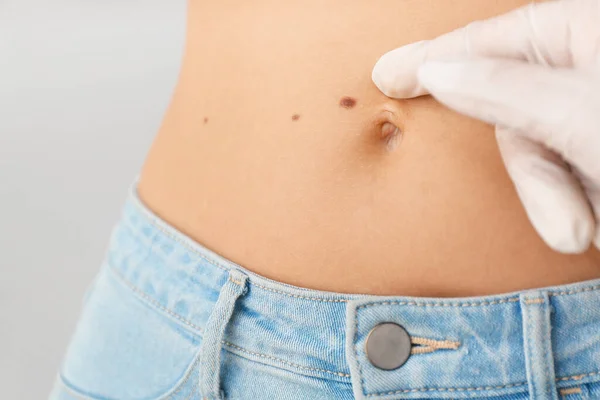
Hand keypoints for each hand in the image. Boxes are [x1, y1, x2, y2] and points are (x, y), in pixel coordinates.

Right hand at [371, 0, 599, 252]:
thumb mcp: (580, 115)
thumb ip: (503, 89)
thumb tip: (438, 71)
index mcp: (584, 27)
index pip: (487, 39)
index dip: (431, 57)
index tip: (386, 72)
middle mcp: (584, 65)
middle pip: (515, 113)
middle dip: (538, 178)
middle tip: (567, 227)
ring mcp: (591, 108)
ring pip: (540, 152)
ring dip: (561, 202)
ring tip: (589, 233)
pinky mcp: (596, 145)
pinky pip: (563, 171)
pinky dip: (578, 204)